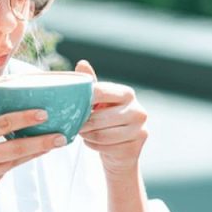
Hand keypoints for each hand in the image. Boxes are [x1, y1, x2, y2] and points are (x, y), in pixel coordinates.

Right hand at [0, 109, 66, 210]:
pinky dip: (16, 162)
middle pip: (14, 147)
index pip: (0, 124)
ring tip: (55, 143)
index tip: (42, 113)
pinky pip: (6, 171)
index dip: (23, 118)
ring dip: (36, 151)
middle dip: (40, 141)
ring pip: (15, 161)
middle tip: (61, 135)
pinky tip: (30, 154)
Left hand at [75, 60, 147, 174]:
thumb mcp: (99, 101)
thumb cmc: (107, 119)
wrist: (122, 148)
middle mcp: (137, 110)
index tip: (72, 105)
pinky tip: (93, 142)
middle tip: (76, 125)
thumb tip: (82, 63)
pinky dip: (93, 145)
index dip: (83, 100)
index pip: (100, 92)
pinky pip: (105, 147)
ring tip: (84, 133)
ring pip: (101, 135)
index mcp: (127, 94)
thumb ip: (91, 84)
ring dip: (87, 136)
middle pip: (98, 118)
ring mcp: (139, 130)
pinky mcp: (135, 147)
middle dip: (83, 124)